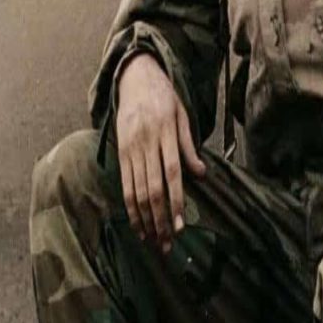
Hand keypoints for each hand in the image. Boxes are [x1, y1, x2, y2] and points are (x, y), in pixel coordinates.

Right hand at [115, 52, 205, 253]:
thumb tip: (201, 174)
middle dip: (160, 219)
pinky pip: (125, 184)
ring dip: (145, 220)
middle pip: (153, 188)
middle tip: (168, 244)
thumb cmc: (165, 98)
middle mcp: (146, 143)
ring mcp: (130, 149)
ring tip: (154, 242)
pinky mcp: (120, 152)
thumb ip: (189, 146)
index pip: (172, 173)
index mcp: (165, 133)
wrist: (135, 78)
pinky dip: (131, 207)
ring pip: (137, 191)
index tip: (180, 225)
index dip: (175, 201)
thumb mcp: (183, 115)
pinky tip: (138, 224)